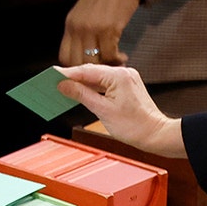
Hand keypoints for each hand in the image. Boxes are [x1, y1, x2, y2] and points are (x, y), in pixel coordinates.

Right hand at [56, 64, 186, 157]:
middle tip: (50, 83)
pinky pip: (104, 84)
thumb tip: (63, 85)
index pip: (86, 71)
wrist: (157, 134)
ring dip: (80, 84)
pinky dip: (91, 89)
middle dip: (71, 78)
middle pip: (91, 72)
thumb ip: (81, 95)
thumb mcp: (102, 111)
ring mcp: (126, 79)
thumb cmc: (134, 126)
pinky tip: (79, 93)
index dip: (66, 74)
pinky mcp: (127, 86)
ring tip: (61, 89)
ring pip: (97, 78)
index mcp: (119, 76)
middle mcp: (124, 73)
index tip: (49, 75)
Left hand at [59, 0, 139, 65]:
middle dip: (91, 72)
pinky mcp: (109, 28)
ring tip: (115, 63)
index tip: (89, 72)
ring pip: (94, 61)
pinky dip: (117, 59)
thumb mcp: (87, 13)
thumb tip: (86, 52)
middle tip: (103, 73)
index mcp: (70, 24)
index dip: (76, 68)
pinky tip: (122, 56)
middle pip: (77, 62)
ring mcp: (92, 28)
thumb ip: (82, 31)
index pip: (64, 56)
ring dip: (106, 67)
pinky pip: (110, 54)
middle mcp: (77, 28)